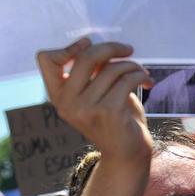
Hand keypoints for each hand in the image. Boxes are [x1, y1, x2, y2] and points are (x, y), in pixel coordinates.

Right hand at [36, 38, 153, 162]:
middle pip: (85, 57)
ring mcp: (85, 108)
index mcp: (59, 95)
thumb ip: (93, 71)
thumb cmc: (114, 116)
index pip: (46, 59)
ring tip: (142, 73)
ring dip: (133, 66)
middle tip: (128, 49)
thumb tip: (96, 44)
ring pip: (112, 69)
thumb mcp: (98, 91)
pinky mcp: (107, 112)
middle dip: (111, 47)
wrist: (127, 152)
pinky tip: (148, 82)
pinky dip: (141, 76)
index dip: (68, 47)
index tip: (89, 44)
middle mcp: (66, 103)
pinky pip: (127, 80)